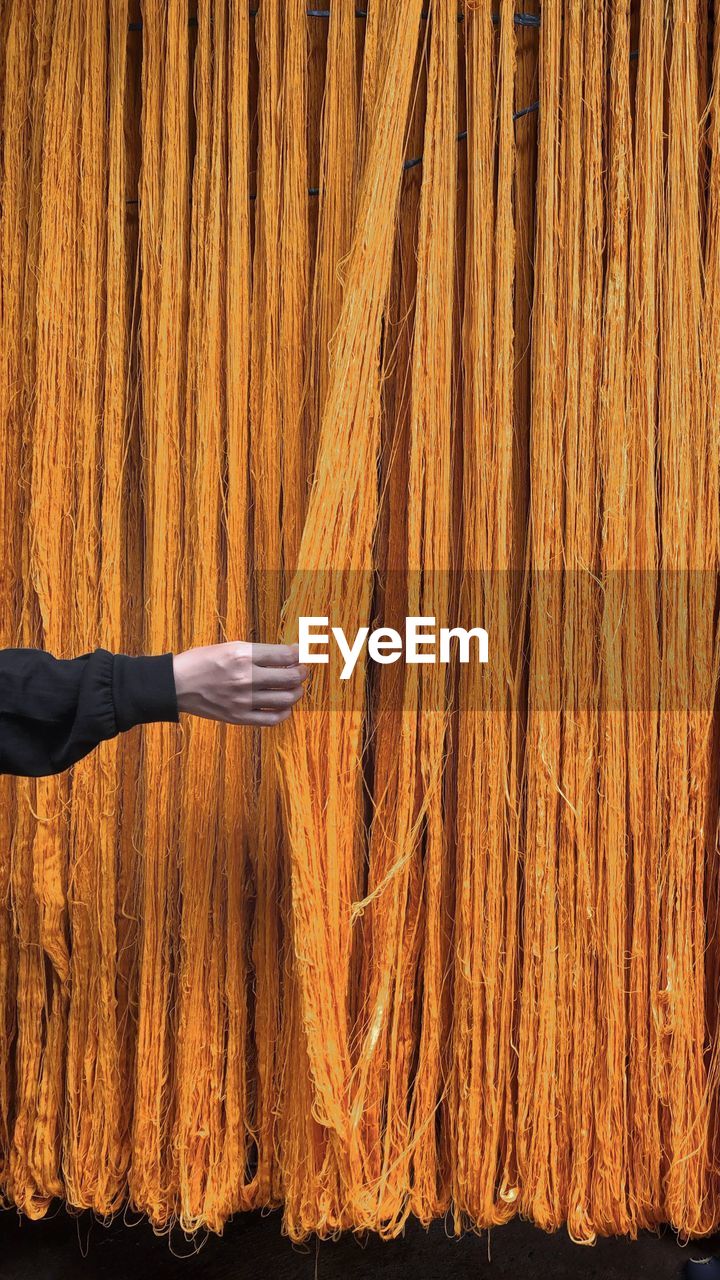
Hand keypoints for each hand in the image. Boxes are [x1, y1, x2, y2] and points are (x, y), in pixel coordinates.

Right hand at [172, 641, 308, 725]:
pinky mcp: (238, 717)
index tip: (300, 653)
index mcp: (243, 655)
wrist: (175, 684)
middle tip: (302, 671)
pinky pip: (271, 719)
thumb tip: (286, 654)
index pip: (286, 655)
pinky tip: (284, 706)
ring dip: (296, 693)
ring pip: (285, 699)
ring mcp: (243, 700)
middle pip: (290, 678)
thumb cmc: (201, 662)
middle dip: (302, 673)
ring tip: (295, 688)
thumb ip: (257, 652)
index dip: (299, 654)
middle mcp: (246, 677)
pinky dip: (284, 712)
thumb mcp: (229, 647)